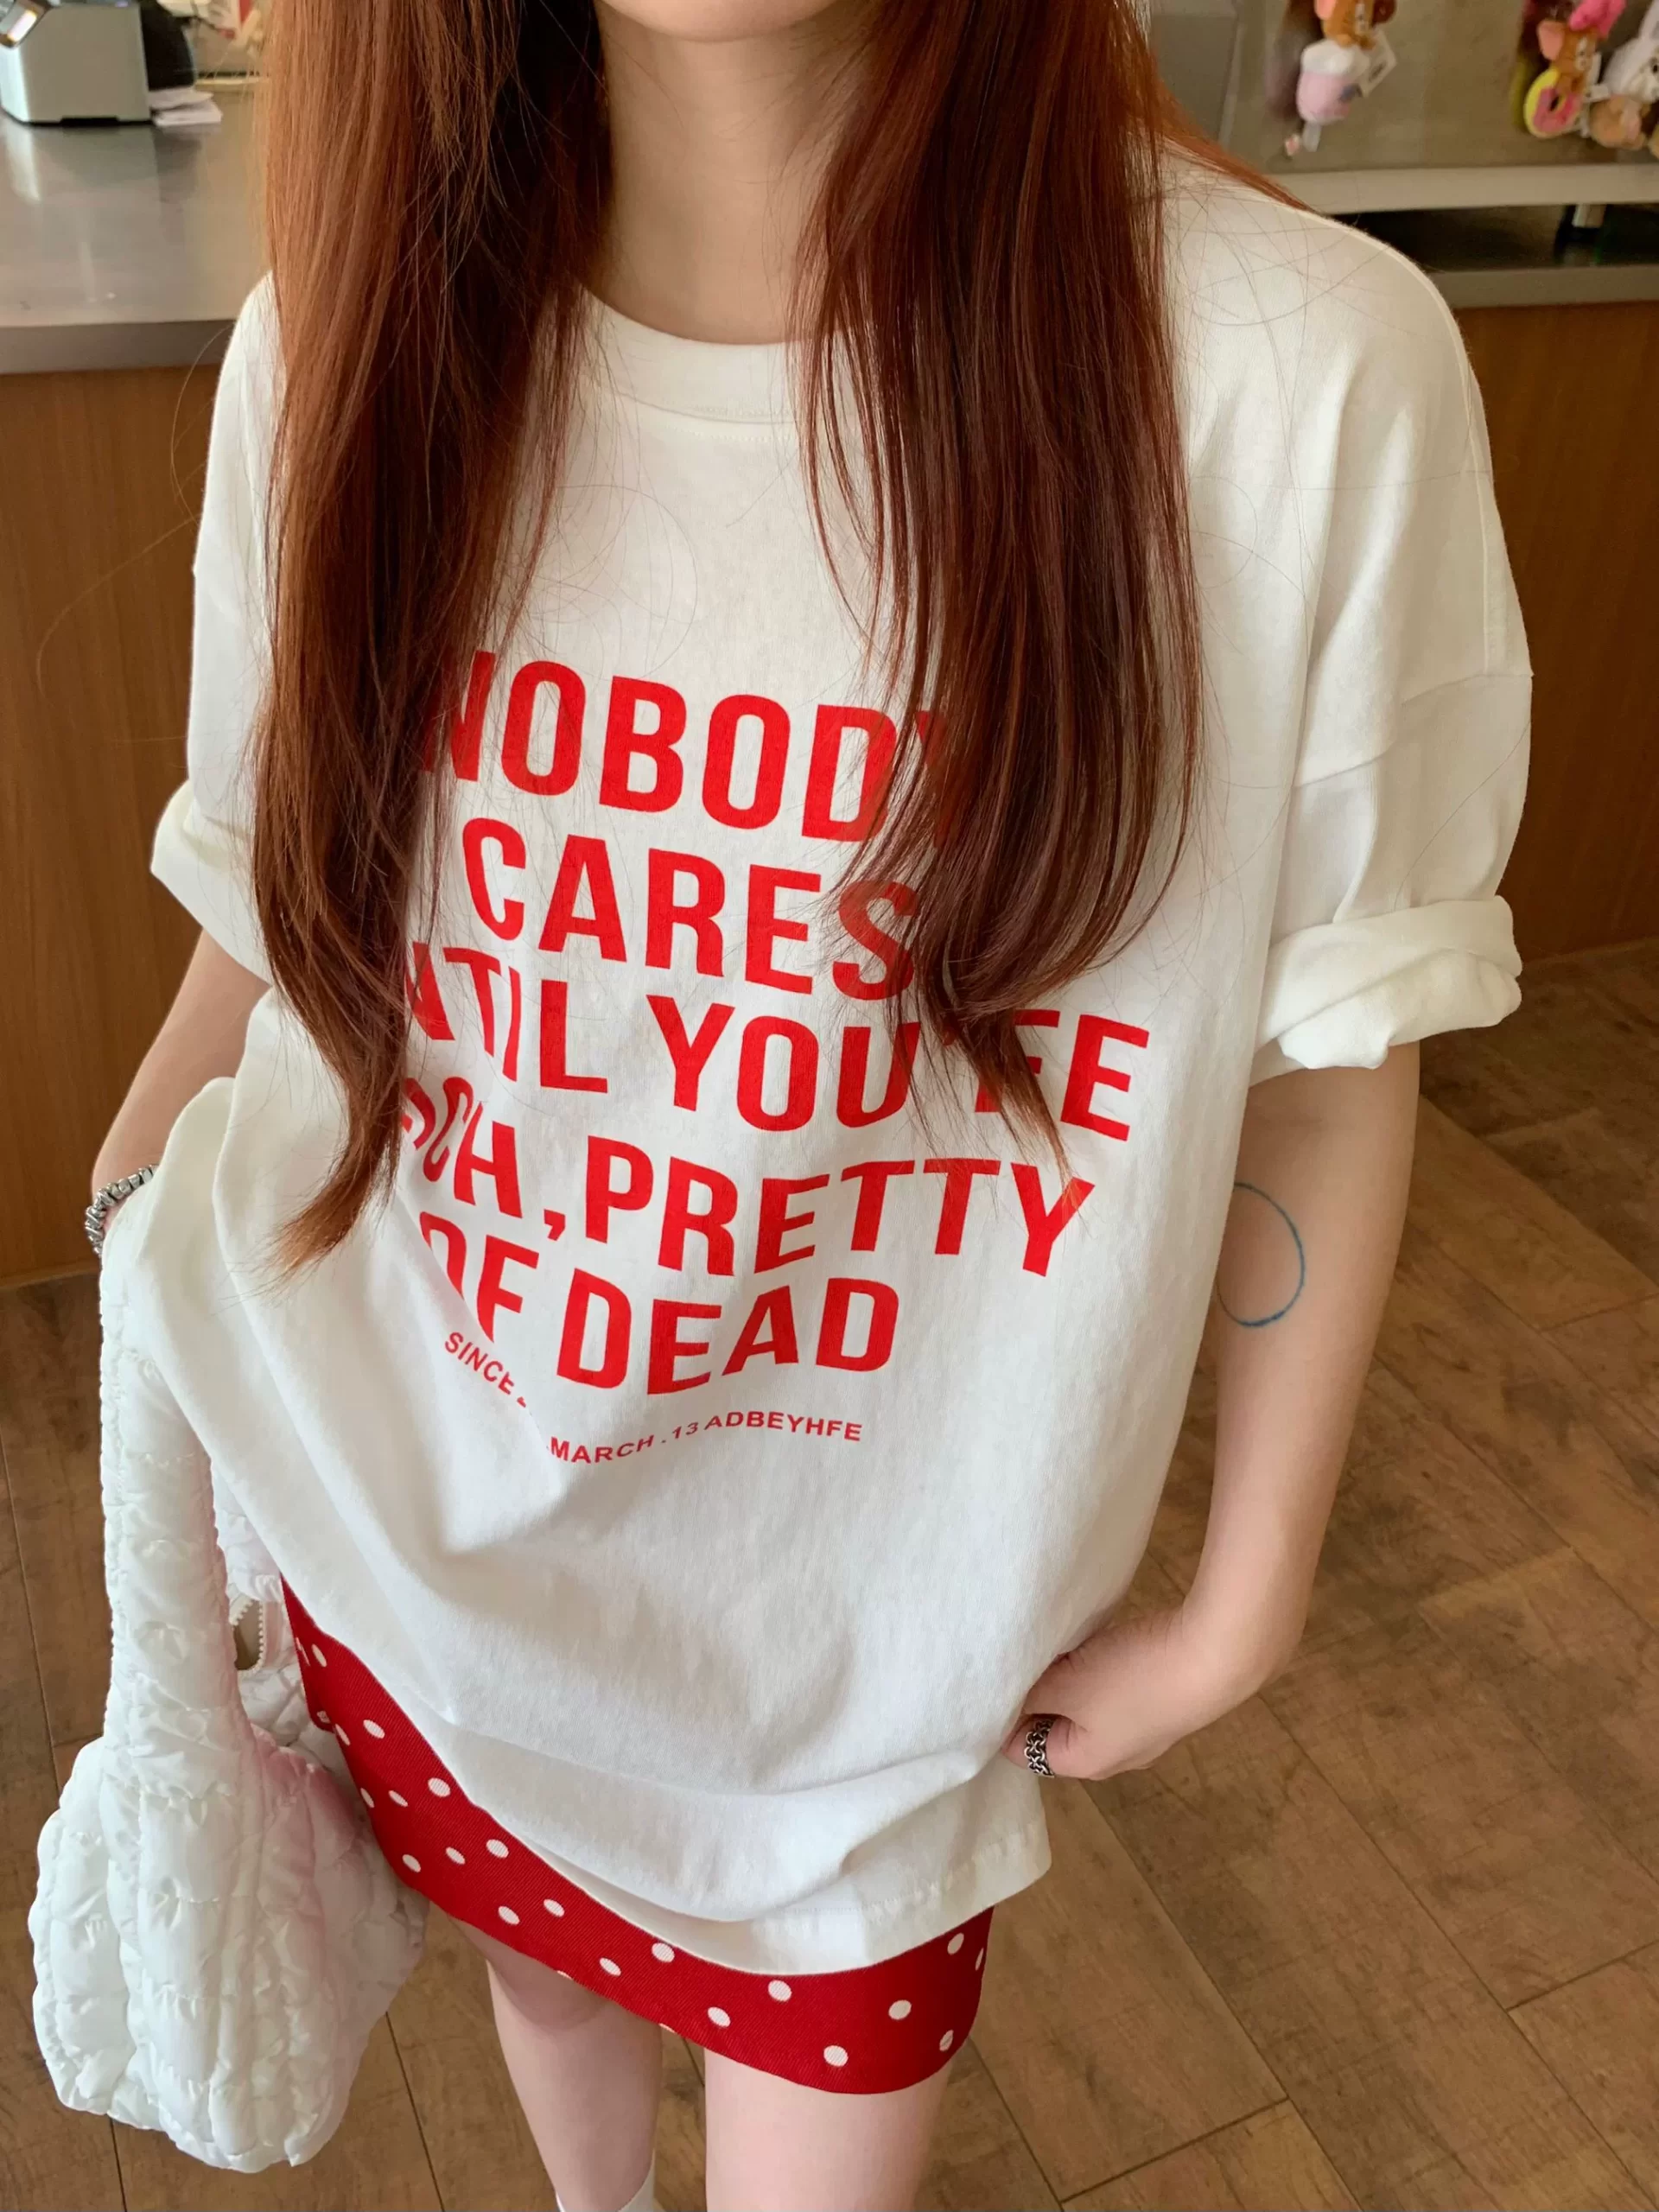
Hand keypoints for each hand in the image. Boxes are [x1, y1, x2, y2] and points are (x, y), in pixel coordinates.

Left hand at [998, 1595, 1298, 1782]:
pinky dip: (1101, 1667)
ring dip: (1072, 1677)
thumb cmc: (1132, 1679)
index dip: (1001, 1714)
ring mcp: (1143, 1730)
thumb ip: (1030, 1696)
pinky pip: (1116, 1689)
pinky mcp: (1164, 1700)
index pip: (1021, 1748)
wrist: (1213, 1657)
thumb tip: (1005, 1704)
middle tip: (1024, 1656)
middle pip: (1056, 1726)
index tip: (992, 1678)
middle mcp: (1113, 1757)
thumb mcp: (1065, 1685)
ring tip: (1060, 1645)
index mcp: (1083, 1764)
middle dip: (1039, 1692)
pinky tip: (1100, 1643)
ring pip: (1087, 1705)